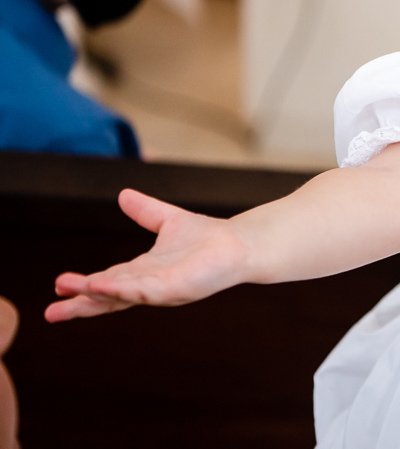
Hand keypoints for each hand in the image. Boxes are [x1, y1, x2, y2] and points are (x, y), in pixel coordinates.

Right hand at [45, 189, 248, 322]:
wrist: (241, 244)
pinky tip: (105, 287)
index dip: (83, 286)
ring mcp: (162, 289)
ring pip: (123, 296)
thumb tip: (123, 194)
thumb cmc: (208, 237)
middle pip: (109, 297)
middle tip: (50, 313)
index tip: (58, 288)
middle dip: (81, 304)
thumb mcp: (168, 220)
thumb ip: (145, 212)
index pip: (107, 280)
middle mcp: (149, 284)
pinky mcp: (177, 288)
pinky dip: (124, 290)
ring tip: (70, 294)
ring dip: (96, 296)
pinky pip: (146, 291)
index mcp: (144, 271)